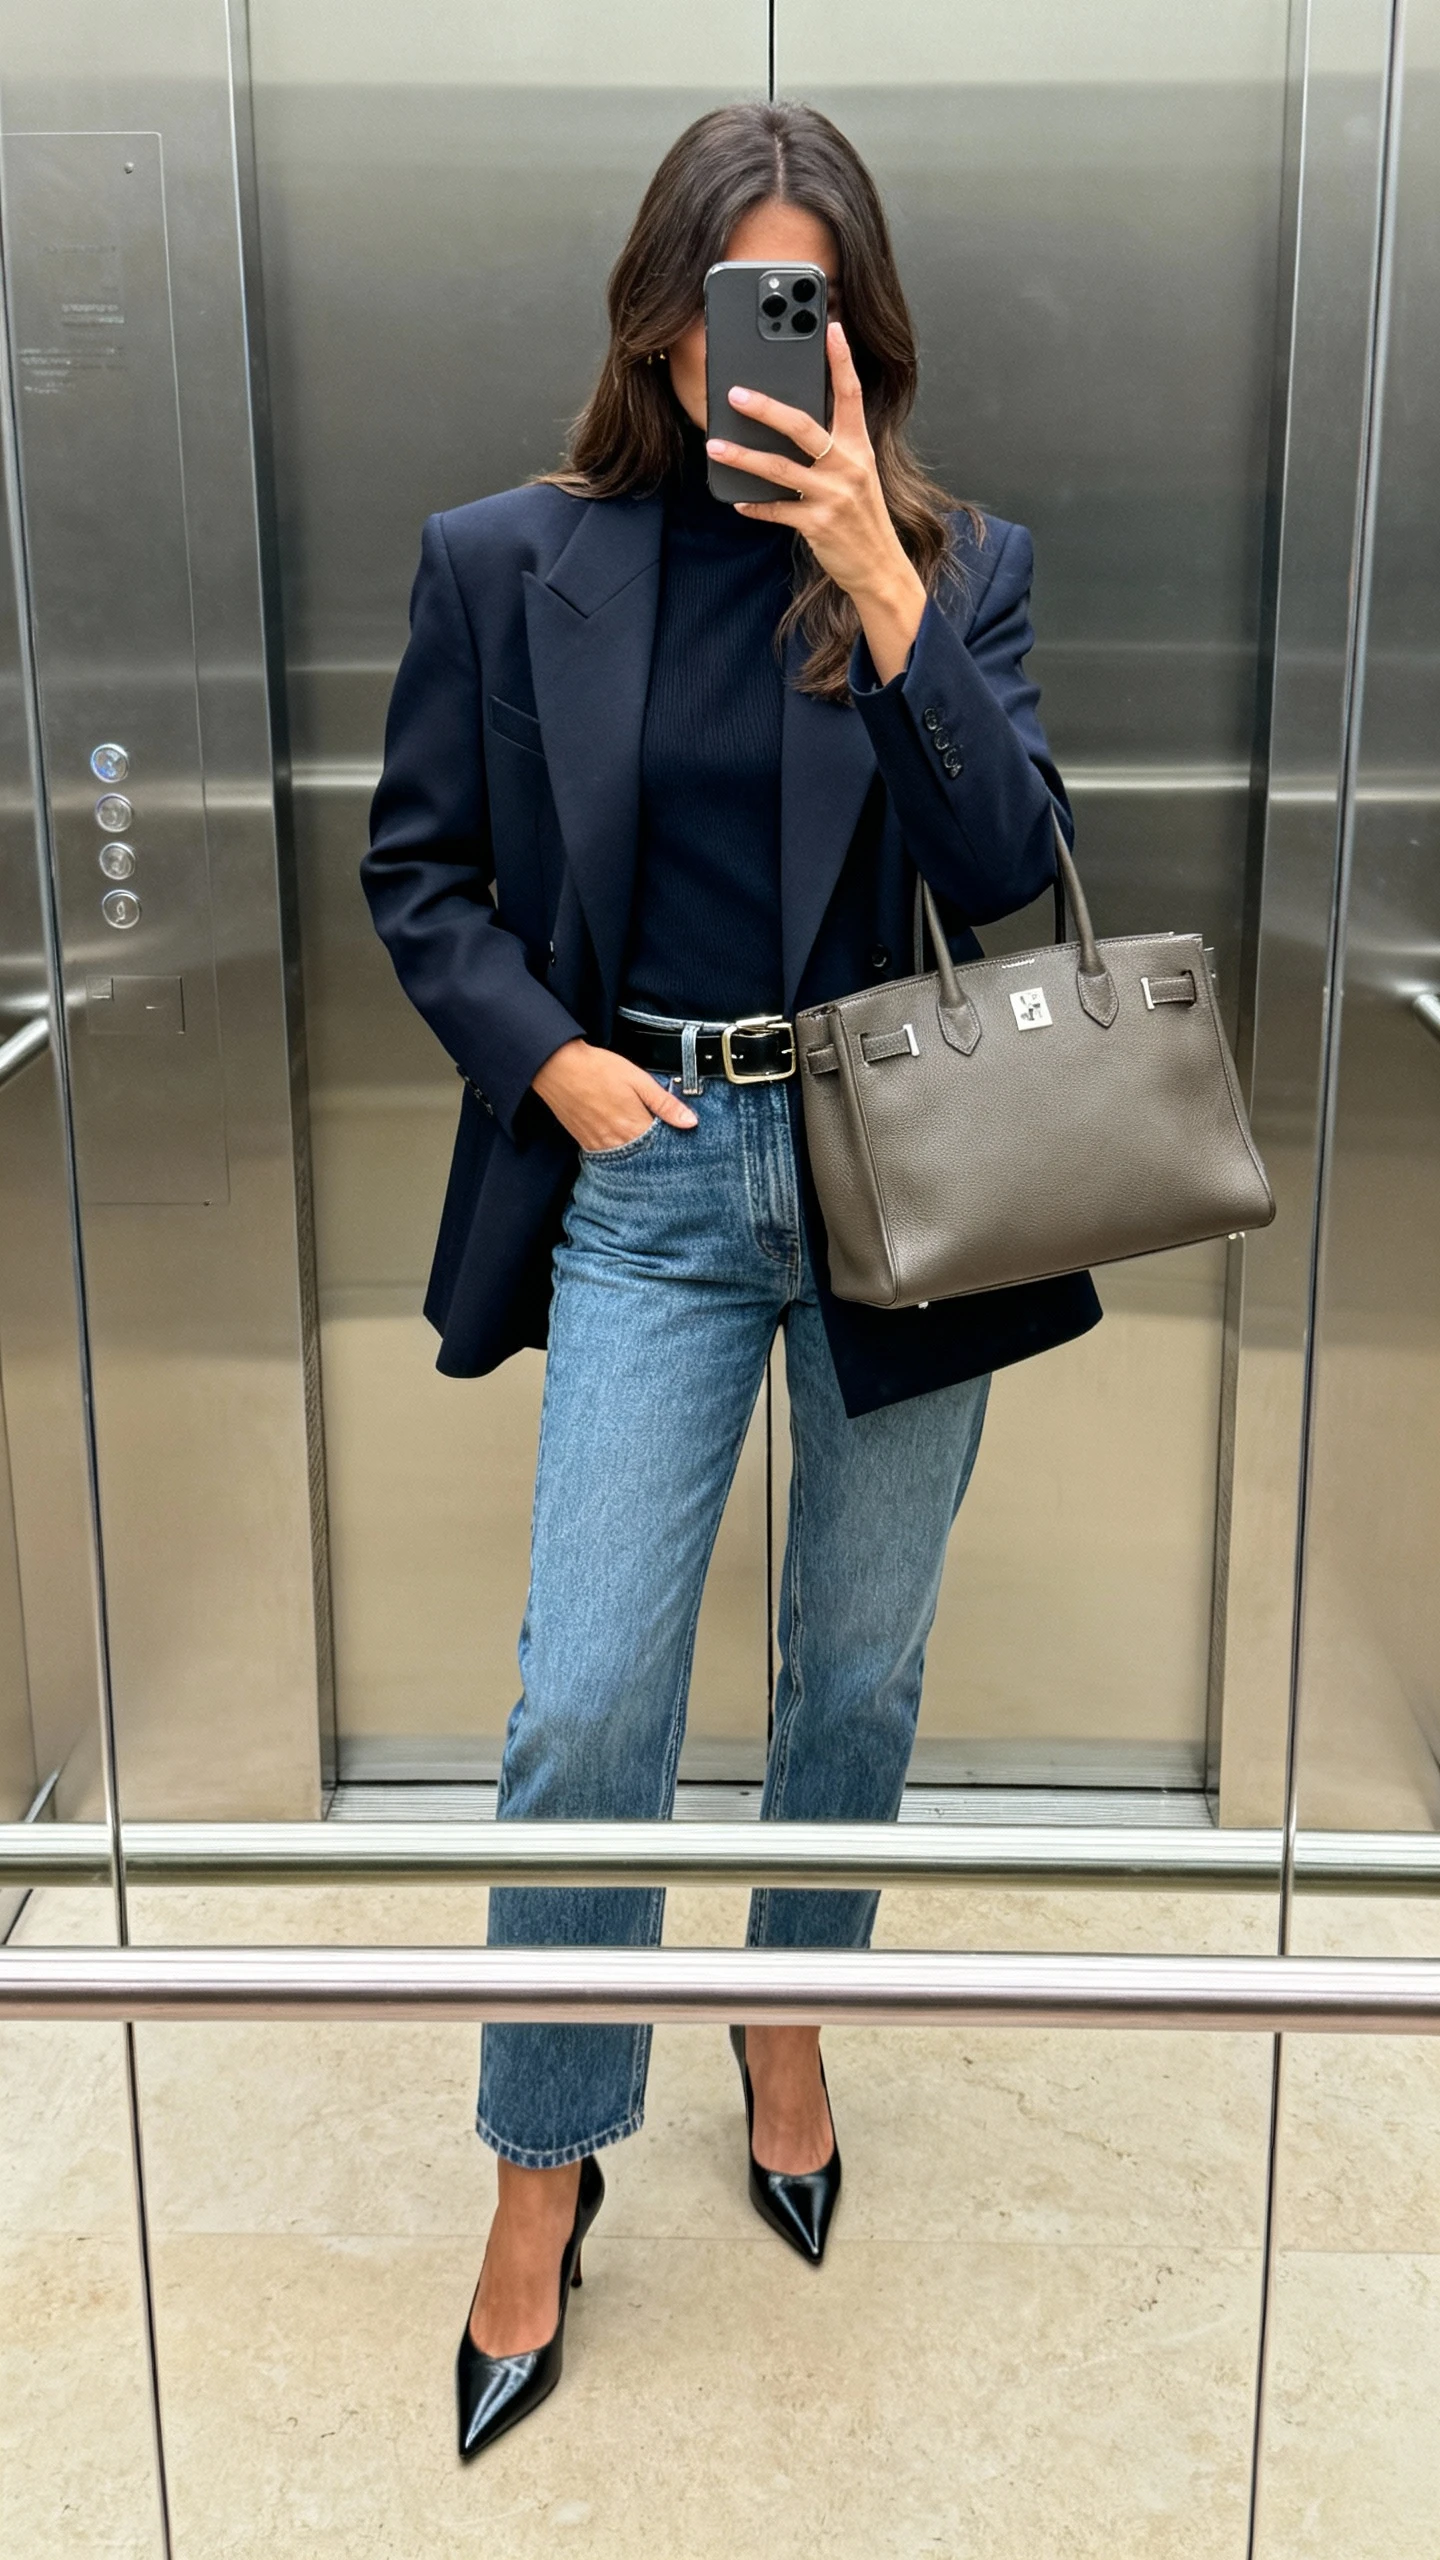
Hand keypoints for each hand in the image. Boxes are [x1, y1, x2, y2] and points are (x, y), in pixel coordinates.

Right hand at [532, 1038, 697, 1150]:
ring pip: (626, 1161)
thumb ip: (665, 1103)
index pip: (662, 1148)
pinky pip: (607, 1157)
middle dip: (656, 1154)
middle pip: (645, 1159)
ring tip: (645, 1144)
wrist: (557, 1067)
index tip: (681, 1142)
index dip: (673, 1146)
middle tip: (666, 1146)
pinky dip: (619, 1154)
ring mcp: (599, 1145)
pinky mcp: (585, 1142)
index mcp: (634, 1127)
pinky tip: (624, 1144)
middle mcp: (617, 1143)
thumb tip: (691, 1122)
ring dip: (638, 1156)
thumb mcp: (638, 1080)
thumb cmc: (598, 1069)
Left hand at [705, 321, 926, 682]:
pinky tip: (736, 501)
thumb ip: (834, 448)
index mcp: (859, 448)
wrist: (880, 566)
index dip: (842, 360)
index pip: (852, 395)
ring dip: (743, 457)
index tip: (831, 328)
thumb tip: (793, 425)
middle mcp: (847, 466)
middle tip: (736, 393)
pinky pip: (776, 511)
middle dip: (766, 408)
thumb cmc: (863, 517)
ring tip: (716, 445)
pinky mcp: (817, 524)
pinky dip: (755, 506)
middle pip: (802, 427)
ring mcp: (831, 496)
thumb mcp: (858, 475)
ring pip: (779, 469)